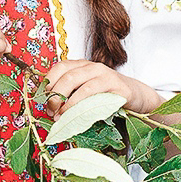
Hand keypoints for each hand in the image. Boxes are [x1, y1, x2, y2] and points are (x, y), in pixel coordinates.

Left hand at [44, 59, 163, 116]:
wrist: (137, 97)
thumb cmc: (108, 96)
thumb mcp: (87, 92)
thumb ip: (71, 95)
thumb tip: (49, 108)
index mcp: (82, 66)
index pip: (59, 67)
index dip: (48, 82)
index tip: (43, 99)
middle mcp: (92, 66)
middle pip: (66, 75)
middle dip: (54, 94)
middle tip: (50, 111)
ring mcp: (104, 74)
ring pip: (77, 82)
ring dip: (65, 101)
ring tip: (59, 116)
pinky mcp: (116, 85)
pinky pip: (92, 92)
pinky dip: (79, 104)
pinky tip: (75, 115)